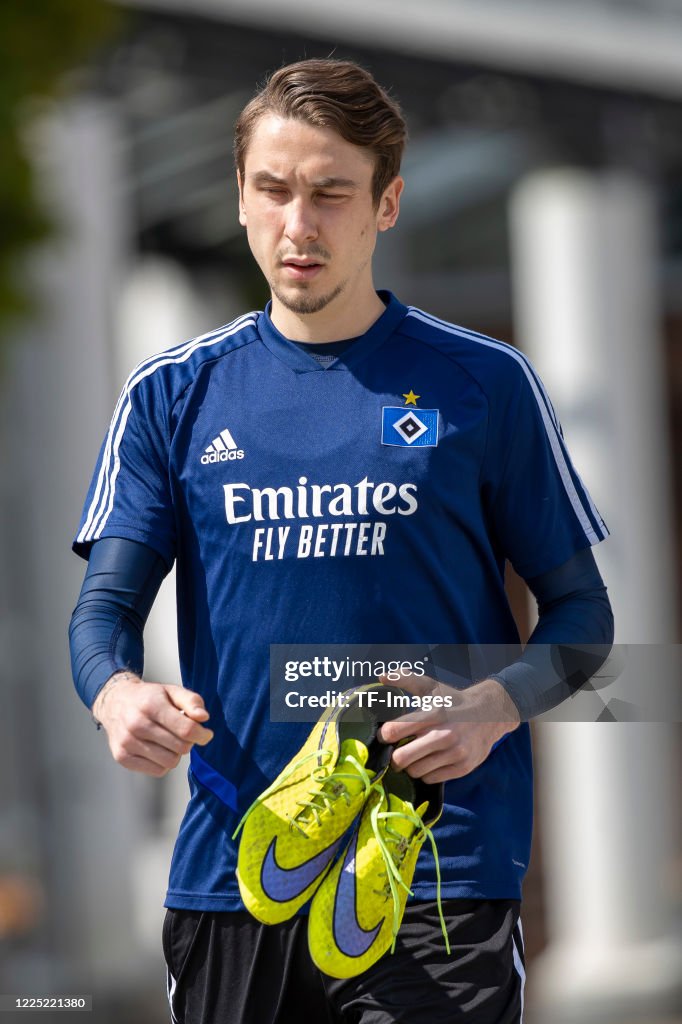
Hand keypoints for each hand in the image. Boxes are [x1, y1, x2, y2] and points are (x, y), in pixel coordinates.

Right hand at [92, 671, 213, 776]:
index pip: (186, 729)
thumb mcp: (172, 691)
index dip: (202, 734)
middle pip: (180, 748)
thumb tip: (203, 718)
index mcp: (151, 705)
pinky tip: (159, 749)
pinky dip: (163, 763)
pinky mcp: (123, 757)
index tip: (206, 734)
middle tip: (184, 734)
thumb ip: (192, 701)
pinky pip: (157, 771)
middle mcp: (137, 724)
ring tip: (170, 741)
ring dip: (176, 754)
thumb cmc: (149, 698)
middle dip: (189, 742)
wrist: (115, 702)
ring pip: (170, 762)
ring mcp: (128, 742)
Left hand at [378, 673, 519, 783]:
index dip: (384, 735)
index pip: (394, 730)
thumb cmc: (454, 701)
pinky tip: (430, 761)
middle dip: (394, 757)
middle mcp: (444, 734)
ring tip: (416, 756)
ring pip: (415, 771)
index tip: (386, 736)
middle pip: (401, 758)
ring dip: (411, 766)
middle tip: (396, 752)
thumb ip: (406, 679)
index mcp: (433, 713)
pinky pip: (431, 779)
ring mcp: (455, 753)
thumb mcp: (431, 687)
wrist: (490, 714)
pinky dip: (426, 773)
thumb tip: (382, 676)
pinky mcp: (462, 767)